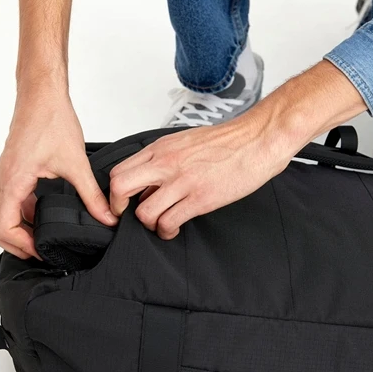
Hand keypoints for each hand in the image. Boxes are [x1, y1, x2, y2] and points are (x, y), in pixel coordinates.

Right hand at [0, 88, 117, 258]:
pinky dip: (22, 216)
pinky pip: (10, 203)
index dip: (21, 246)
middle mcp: (3, 181)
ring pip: (1, 217)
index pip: (3, 227)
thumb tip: (106, 217)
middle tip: (43, 251)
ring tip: (45, 239)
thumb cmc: (51, 120)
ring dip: (18, 231)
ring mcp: (5, 177)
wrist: (42, 95)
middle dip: (16, 245)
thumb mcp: (76, 163)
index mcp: (13, 181)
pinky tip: (46, 217)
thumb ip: (92, 195)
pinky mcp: (12, 173)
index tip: (44, 251)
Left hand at [109, 112, 291, 239]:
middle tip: (129, 217)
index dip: (115, 192)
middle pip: (120, 188)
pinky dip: (166, 231)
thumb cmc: (227, 142)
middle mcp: (166, 164)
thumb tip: (150, 183)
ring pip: (144, 212)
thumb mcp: (186, 142)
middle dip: (119, 208)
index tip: (121, 203)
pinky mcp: (199, 198)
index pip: (119, 171)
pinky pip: (169, 222)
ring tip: (160, 224)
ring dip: (149, 224)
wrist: (257, 140)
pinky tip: (174, 229)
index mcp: (161, 149)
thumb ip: (164, 160)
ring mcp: (182, 182)